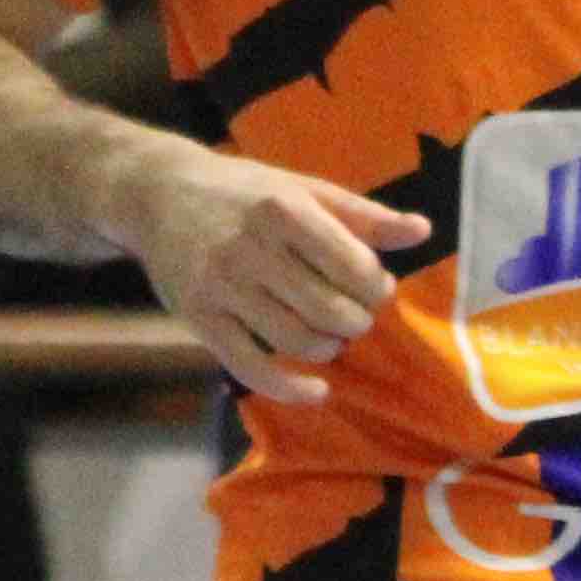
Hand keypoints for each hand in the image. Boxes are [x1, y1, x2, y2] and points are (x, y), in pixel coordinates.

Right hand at [124, 146, 431, 405]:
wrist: (157, 192)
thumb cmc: (244, 192)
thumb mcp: (303, 189)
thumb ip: (363, 215)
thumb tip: (423, 231)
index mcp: (284, 210)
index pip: (353, 266)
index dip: (376, 287)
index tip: (374, 287)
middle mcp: (250, 248)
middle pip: (330, 310)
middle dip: (356, 322)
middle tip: (353, 316)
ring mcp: (221, 286)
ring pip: (296, 340)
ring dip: (328, 349)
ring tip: (331, 338)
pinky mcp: (199, 318)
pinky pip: (251, 367)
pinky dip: (290, 389)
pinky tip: (316, 391)